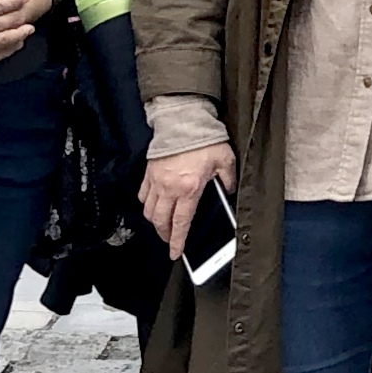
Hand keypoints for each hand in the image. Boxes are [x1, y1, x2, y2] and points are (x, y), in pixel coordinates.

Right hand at [139, 140, 234, 256]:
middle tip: (170, 240)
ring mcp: (156, 181)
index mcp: (189, 189)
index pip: (181, 223)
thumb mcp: (225, 160)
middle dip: (164, 235)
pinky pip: (143, 194)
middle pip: (160, 221)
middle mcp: (169, 188)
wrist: (183, 120)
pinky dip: (146, 204)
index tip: (175, 253)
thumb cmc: (204, 139)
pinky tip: (153, 205)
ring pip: (149, 210)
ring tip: (162, 225)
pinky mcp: (149, 172)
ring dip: (155, 221)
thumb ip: (228, 179)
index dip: (177, 241)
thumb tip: (228, 191)